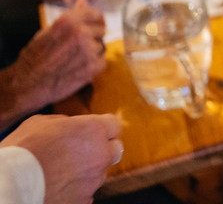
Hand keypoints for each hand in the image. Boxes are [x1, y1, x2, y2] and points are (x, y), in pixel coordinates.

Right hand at [0, 0, 106, 126]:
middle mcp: (81, 32)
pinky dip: (94, 66)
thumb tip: (83, 0)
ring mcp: (89, 50)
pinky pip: (102, 61)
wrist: (28, 83)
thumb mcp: (49, 30)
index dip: (95, 21)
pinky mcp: (94, 66)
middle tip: (78, 47)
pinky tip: (78, 68)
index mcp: (69, 20)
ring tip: (75, 59)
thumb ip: (71, 15)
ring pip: (101, 47)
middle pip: (101, 30)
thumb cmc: (35, 57)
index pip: (96, 15)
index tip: (93, 26)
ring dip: (93, 52)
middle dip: (93, 37)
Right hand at [0, 114, 122, 203]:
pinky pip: (87, 193)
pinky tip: (59, 187)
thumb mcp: (42, 122)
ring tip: (62, 172)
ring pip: (100, 173)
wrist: (10, 185)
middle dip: (103, 148)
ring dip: (88, 170)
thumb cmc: (23, 149)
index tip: (94, 130)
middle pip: (115, 149)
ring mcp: (94, 180)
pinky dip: (77, 190)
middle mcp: (101, 155)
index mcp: (94, 131)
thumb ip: (67, 123)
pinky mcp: (84, 200)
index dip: (103, 127)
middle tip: (84, 151)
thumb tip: (72, 127)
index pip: (114, 125)